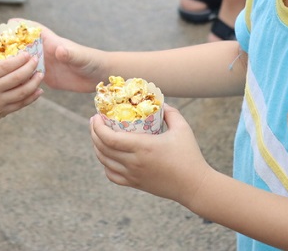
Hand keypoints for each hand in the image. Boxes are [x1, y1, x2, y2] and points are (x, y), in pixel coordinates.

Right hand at [0, 48, 42, 134]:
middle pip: (16, 77)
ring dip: (34, 82)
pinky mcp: (1, 113)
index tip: (27, 53)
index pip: (5, 66)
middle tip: (36, 60)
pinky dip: (32, 98)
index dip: (19, 59)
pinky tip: (39, 91)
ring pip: (22, 92)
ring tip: (41, 74)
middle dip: (30, 67)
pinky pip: (20, 105)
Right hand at [14, 19, 102, 92]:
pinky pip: (29, 75)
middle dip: (11, 44)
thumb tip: (60, 50)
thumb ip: (70, 53)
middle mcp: (47, 52)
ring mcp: (46, 64)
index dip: (22, 26)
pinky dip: (19, 76)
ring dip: (12, 60)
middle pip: (25, 45)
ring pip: (25, 61)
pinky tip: (7, 81)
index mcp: (53, 43)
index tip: (6, 23)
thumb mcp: (80, 58)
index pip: (35, 30)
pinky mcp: (47, 77)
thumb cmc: (91, 62)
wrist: (98, 76)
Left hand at [90, 104, 210, 205]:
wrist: (194, 186)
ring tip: (98, 135)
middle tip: (95, 121)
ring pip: (104, 162)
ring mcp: (133, 175)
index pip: (109, 138)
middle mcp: (134, 162)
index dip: (98, 127)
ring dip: (97, 147)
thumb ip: (170, 112)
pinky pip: (112, 176)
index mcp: (143, 147)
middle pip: (102, 148)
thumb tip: (159, 102)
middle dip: (94, 133)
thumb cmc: (190, 155)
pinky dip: (105, 164)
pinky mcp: (135, 184)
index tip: (96, 116)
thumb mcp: (182, 128)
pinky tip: (107, 155)